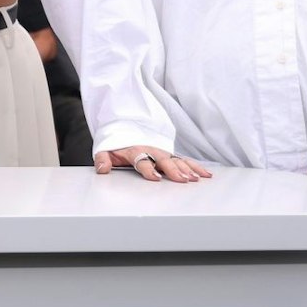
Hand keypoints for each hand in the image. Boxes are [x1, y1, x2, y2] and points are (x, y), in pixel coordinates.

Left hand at [94, 146, 212, 182]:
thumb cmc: (116, 144)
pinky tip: (205, 174)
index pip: (143, 161)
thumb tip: (102, 170)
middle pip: (164, 160)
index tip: (155, 177)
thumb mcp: (104, 150)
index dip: (149, 169)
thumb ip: (102, 159)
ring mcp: (162, 152)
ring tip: (196, 178)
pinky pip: (184, 160)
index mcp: (135, 150)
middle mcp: (152, 150)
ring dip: (188, 169)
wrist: (125, 127)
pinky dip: (195, 166)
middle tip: (184, 180)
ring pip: (177, 160)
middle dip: (174, 170)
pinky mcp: (169, 154)